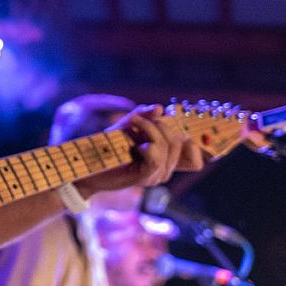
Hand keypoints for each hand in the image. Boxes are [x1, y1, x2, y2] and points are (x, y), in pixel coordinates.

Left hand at [76, 106, 204, 193]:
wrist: (87, 165)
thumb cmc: (107, 147)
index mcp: (165, 161)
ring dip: (150, 128)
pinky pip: (157, 153)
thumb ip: (145, 116)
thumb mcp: (128, 126)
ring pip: (168, 145)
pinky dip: (146, 136)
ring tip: (133, 124)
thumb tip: (159, 108)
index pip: (196, 161)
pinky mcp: (145, 176)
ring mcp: (156, 176)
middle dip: (162, 125)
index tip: (186, 128)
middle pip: (181, 142)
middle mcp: (164, 171)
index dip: (198, 147)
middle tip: (140, 119)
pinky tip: (133, 137)